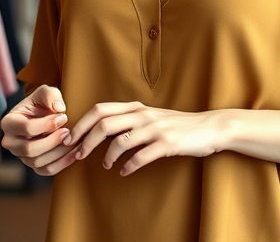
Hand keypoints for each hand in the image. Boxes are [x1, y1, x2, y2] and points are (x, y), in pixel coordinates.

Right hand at [0, 85, 78, 175]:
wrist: (43, 113)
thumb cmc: (42, 102)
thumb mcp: (45, 92)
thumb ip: (50, 95)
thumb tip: (59, 108)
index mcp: (9, 122)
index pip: (26, 128)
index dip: (47, 125)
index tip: (64, 117)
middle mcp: (10, 142)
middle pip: (29, 149)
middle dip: (52, 141)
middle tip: (68, 132)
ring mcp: (20, 155)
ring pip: (37, 162)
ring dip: (58, 154)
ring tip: (74, 142)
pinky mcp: (32, 164)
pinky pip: (45, 171)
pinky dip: (61, 164)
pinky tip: (74, 154)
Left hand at [67, 101, 223, 175]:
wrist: (208, 127)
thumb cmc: (176, 124)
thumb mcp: (150, 116)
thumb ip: (129, 119)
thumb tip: (102, 129)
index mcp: (136, 107)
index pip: (100, 109)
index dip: (82, 123)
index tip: (71, 137)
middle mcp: (142, 115)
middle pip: (104, 124)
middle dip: (86, 140)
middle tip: (78, 154)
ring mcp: (154, 129)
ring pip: (120, 141)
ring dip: (107, 156)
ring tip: (105, 165)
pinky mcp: (166, 143)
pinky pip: (140, 157)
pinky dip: (128, 166)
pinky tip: (124, 171)